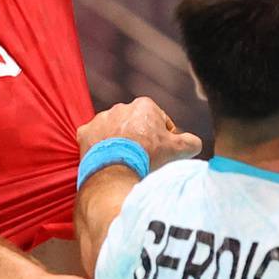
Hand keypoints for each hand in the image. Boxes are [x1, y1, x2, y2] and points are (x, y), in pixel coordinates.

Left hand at [78, 96, 202, 167]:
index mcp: (144, 106)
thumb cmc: (148, 158)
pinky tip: (108, 160)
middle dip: (140, 138)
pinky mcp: (85, 133)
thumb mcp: (179, 150)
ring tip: (125, 161)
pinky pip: (94, 138)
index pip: (160, 120)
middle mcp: (121, 107)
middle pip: (136, 124)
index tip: (161, 152)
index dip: (163, 137)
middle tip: (144, 158)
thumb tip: (193, 143)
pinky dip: (100, 147)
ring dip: (120, 142)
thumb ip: (191, 142)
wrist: (115, 172)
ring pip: (114, 130)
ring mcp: (100, 119)